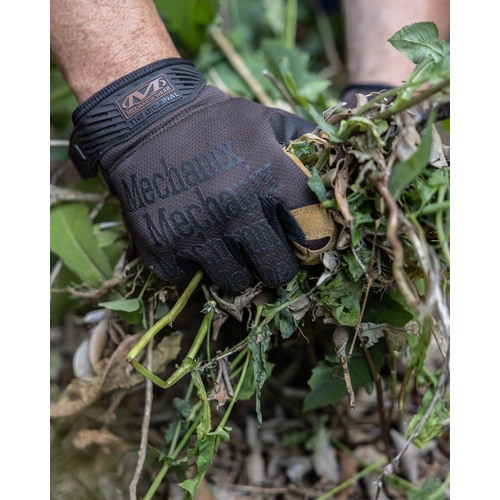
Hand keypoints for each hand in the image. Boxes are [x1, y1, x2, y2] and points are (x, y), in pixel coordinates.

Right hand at [70, 59, 335, 292]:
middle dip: (274, 262)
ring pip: (235, 282)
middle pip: (277, 272)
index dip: (312, 241)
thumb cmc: (213, 122)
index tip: (302, 240)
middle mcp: (237, 210)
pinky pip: (190, 279)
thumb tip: (334, 170)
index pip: (314, 237)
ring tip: (225, 242)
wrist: (144, 117)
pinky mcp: (161, 245)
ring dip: (234, 267)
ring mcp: (196, 232)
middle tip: (263, 248)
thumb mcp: (264, 121)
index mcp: (272, 178)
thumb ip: (303, 146)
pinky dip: (192, 265)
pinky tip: (191, 239)